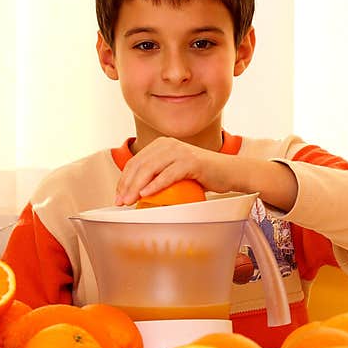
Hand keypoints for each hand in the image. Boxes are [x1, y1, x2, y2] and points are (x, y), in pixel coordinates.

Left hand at [114, 137, 232, 205]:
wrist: (229, 172)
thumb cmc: (204, 175)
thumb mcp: (176, 172)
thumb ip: (159, 176)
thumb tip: (138, 194)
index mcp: (161, 145)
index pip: (135, 162)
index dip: (123, 179)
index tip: (118, 196)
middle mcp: (168, 144)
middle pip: (139, 165)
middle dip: (126, 185)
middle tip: (120, 202)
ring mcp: (179, 151)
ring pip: (150, 169)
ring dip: (136, 186)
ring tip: (129, 201)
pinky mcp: (191, 161)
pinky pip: (168, 175)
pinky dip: (155, 185)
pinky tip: (145, 194)